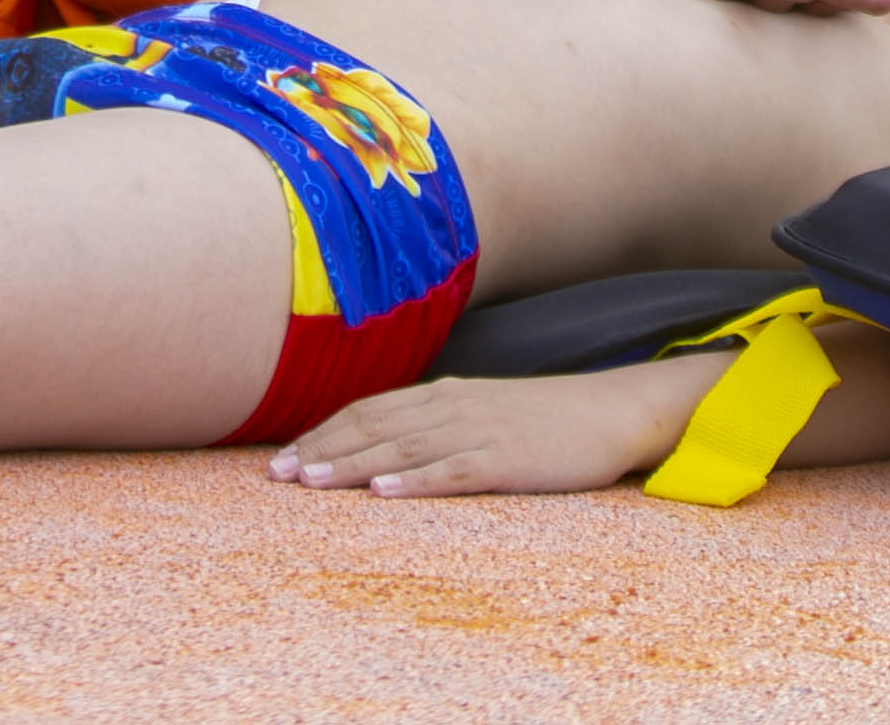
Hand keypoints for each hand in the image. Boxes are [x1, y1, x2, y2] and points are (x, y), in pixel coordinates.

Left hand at [273, 367, 692, 496]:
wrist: (613, 411)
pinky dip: (415, 482)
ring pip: (402, 449)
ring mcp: (479, 433)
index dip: (324, 432)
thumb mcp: (485, 411)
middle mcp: (453, 407)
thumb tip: (391, 445)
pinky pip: (453, 472)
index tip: (285, 457)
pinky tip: (384, 494)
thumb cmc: (548, 418)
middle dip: (322, 450)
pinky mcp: (508, 461)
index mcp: (445, 394)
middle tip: (275, 476)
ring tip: (310, 482)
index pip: (369, 410)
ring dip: (352, 465)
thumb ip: (440, 422)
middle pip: (374, 428)